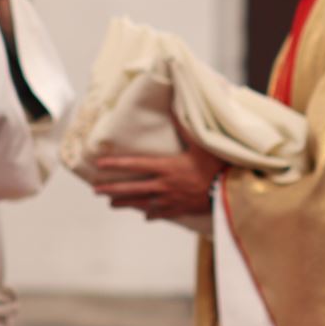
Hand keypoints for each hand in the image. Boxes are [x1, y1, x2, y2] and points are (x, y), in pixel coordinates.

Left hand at [92, 133, 223, 220]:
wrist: (229, 192)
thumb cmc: (215, 166)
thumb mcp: (200, 145)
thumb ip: (184, 127)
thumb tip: (173, 108)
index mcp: (166, 167)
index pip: (135, 165)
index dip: (116, 164)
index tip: (99, 165)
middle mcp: (164, 185)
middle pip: (132, 188)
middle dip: (112, 189)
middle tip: (96, 190)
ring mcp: (171, 199)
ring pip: (142, 203)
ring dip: (126, 203)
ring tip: (111, 204)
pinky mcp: (180, 209)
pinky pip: (161, 213)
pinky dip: (151, 214)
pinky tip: (145, 216)